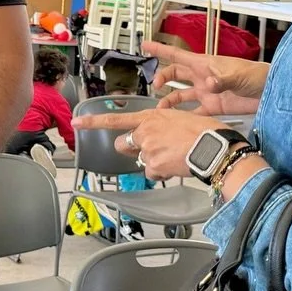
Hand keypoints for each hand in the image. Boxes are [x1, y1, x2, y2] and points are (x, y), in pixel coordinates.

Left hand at [72, 106, 227, 181]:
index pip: (115, 120)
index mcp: (151, 116)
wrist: (214, 147)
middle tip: (149, 149)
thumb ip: (161, 124)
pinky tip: (177, 165)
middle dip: (131, 149)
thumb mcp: (180, 117)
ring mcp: (148, 150)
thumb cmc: (205, 131)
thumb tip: (156, 134)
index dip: (93, 123)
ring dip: (153, 162)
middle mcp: (145, 132)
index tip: (77, 123)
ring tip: (174, 156)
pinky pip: (153, 174)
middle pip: (123, 145)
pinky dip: (162, 173)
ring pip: (141, 161)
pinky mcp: (154, 167)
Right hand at [142, 40, 263, 115]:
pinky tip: (177, 122)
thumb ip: (222, 80)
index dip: (160, 49)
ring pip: (181, 95)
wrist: (270, 92)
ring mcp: (207, 92)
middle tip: (154, 85)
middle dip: (162, 78)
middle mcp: (202, 77)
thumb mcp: (238, 75)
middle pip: (175, 74)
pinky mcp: (214, 107)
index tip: (145, 44)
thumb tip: (208, 84)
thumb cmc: (256, 75)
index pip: (177, 55)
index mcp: (204, 64)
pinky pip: (194, 112)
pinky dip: (185, 116)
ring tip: (160, 109)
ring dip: (169, 101)